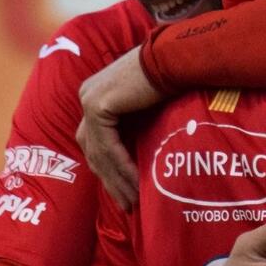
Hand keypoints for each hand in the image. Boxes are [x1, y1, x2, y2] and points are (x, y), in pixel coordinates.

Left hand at [76, 46, 163, 208]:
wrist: (177, 59)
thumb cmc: (172, 79)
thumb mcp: (148, 108)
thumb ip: (138, 127)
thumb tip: (144, 158)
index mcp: (96, 95)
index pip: (96, 141)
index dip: (109, 170)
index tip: (126, 193)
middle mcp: (88, 96)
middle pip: (93, 149)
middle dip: (110, 181)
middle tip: (127, 206)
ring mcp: (90, 99)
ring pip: (99, 152)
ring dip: (117, 180)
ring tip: (134, 202)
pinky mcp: (98, 105)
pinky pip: (108, 146)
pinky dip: (121, 167)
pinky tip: (136, 184)